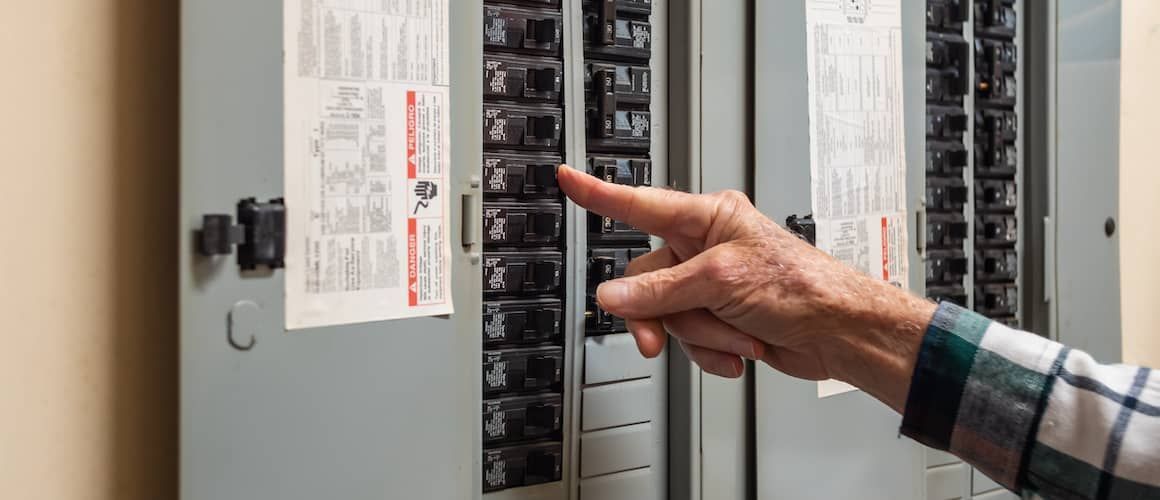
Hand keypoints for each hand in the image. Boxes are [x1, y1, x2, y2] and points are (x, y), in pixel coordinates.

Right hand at [557, 165, 934, 411]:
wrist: (838, 333)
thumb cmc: (801, 287)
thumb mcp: (720, 282)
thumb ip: (660, 290)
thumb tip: (614, 296)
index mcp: (707, 217)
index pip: (639, 203)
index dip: (599, 193)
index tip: (568, 177)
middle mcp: (705, 246)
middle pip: (647, 281)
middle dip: (664, 314)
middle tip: (659, 337)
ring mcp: (711, 283)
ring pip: (668, 315)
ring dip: (700, 336)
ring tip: (737, 336)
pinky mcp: (719, 315)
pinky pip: (688, 337)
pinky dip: (711, 350)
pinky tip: (738, 350)